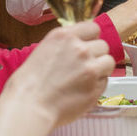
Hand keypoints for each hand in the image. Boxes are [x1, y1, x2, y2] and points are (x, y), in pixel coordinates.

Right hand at [0, 22, 115, 126]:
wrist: (29, 107)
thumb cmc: (28, 84)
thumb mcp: (43, 50)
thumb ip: (64, 46)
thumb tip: (78, 46)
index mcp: (64, 36)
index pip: (93, 27)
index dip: (91, 38)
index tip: (88, 45)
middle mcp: (80, 49)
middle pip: (103, 45)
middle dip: (96, 55)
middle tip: (83, 66)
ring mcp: (90, 68)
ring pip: (108, 62)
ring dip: (101, 69)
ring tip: (85, 79)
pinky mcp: (96, 88)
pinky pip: (105, 82)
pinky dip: (97, 86)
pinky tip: (81, 91)